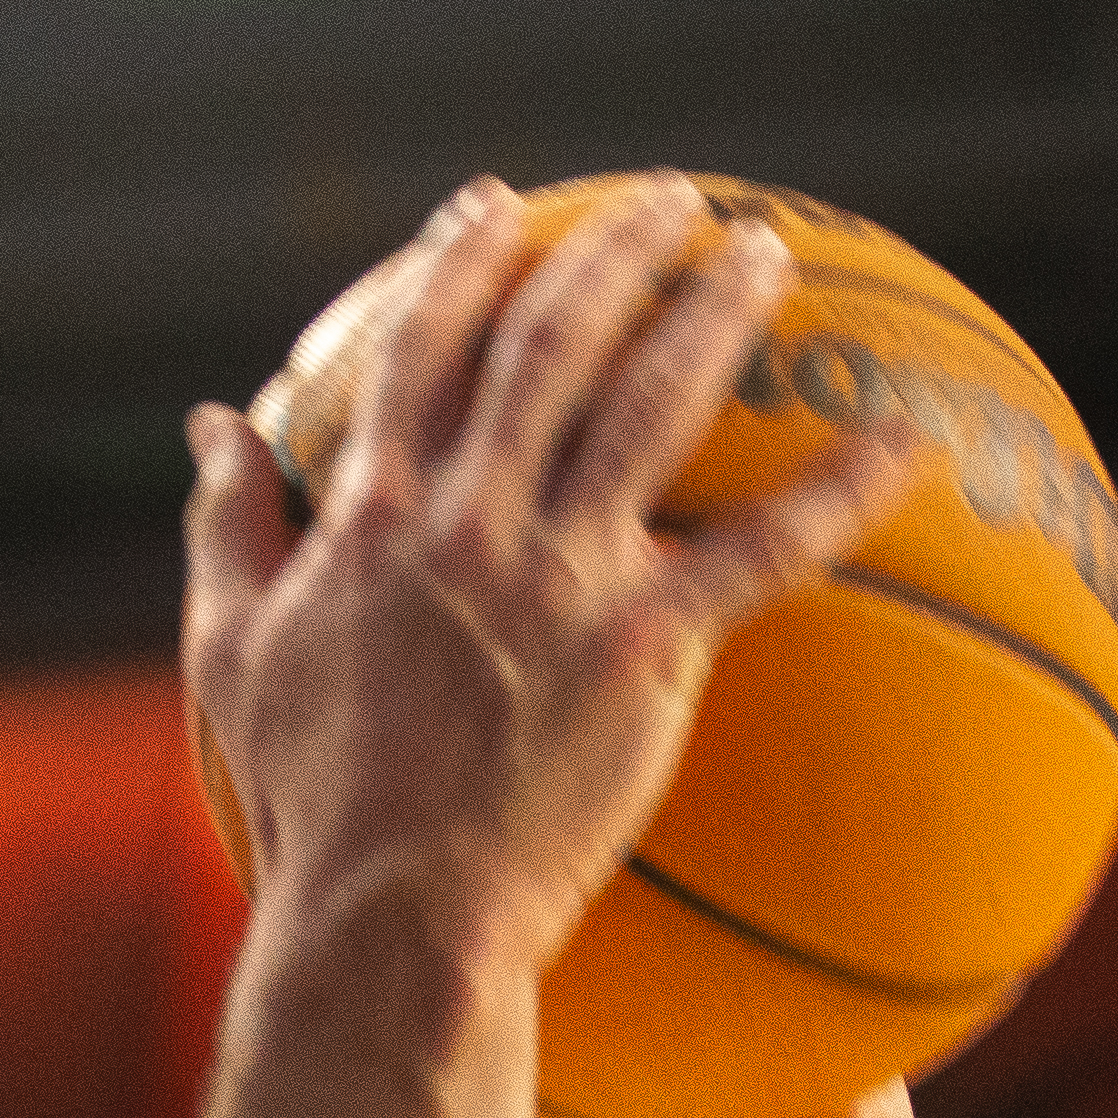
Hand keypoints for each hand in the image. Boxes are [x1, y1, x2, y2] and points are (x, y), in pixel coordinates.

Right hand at [177, 177, 919, 988]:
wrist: (390, 916)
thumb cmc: (309, 800)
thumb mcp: (231, 652)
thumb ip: (227, 524)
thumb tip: (212, 424)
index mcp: (374, 512)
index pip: (421, 346)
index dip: (458, 260)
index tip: (498, 206)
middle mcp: (471, 517)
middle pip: (552, 339)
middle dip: (614, 248)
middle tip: (671, 200)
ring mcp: (561, 574)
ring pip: (653, 402)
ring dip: (716, 314)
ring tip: (768, 255)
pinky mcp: (645, 645)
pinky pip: (763, 552)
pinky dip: (841, 491)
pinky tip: (905, 443)